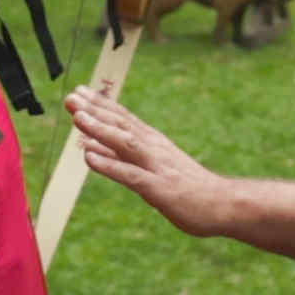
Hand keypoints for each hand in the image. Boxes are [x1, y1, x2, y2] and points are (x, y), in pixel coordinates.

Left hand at [66, 85, 230, 237]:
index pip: (124, 118)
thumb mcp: (154, 167)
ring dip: (100, 129)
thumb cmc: (189, 187)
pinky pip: (130, 175)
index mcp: (154, 142)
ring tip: (77, 118)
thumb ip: (123, 157)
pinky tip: (90, 158)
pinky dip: (109, 165)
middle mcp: (154, 148)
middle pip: (121, 124)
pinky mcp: (159, 188)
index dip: (100, 104)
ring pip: (125, 143)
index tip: (80, 90)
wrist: (224, 203)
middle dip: (94, 110)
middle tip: (71, 96)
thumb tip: (90, 147)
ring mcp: (157, 166)